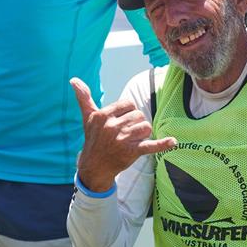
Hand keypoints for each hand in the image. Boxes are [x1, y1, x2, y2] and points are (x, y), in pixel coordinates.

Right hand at [71, 77, 175, 192]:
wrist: (94, 167)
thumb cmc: (93, 139)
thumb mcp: (88, 118)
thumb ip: (84, 98)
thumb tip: (73, 80)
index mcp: (103, 115)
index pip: (129, 104)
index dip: (127, 113)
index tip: (119, 122)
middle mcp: (111, 127)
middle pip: (139, 115)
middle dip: (135, 124)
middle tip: (123, 135)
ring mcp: (122, 140)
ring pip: (146, 127)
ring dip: (142, 134)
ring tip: (131, 141)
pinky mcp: (131, 152)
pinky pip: (150, 146)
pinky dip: (162, 144)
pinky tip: (173, 141)